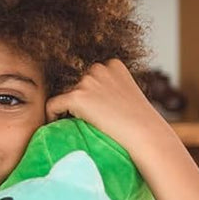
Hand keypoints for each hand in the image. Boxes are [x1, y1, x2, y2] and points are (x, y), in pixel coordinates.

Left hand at [45, 59, 175, 155]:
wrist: (145, 135)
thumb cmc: (140, 122)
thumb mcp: (128, 94)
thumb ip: (110, 88)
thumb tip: (93, 97)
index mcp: (113, 64)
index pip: (89, 76)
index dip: (89, 94)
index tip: (96, 109)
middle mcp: (99, 68)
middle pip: (75, 83)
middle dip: (78, 99)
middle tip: (90, 119)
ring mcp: (87, 82)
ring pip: (64, 94)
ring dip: (68, 108)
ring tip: (82, 123)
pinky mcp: (77, 97)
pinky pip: (53, 105)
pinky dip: (52, 115)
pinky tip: (59, 124)